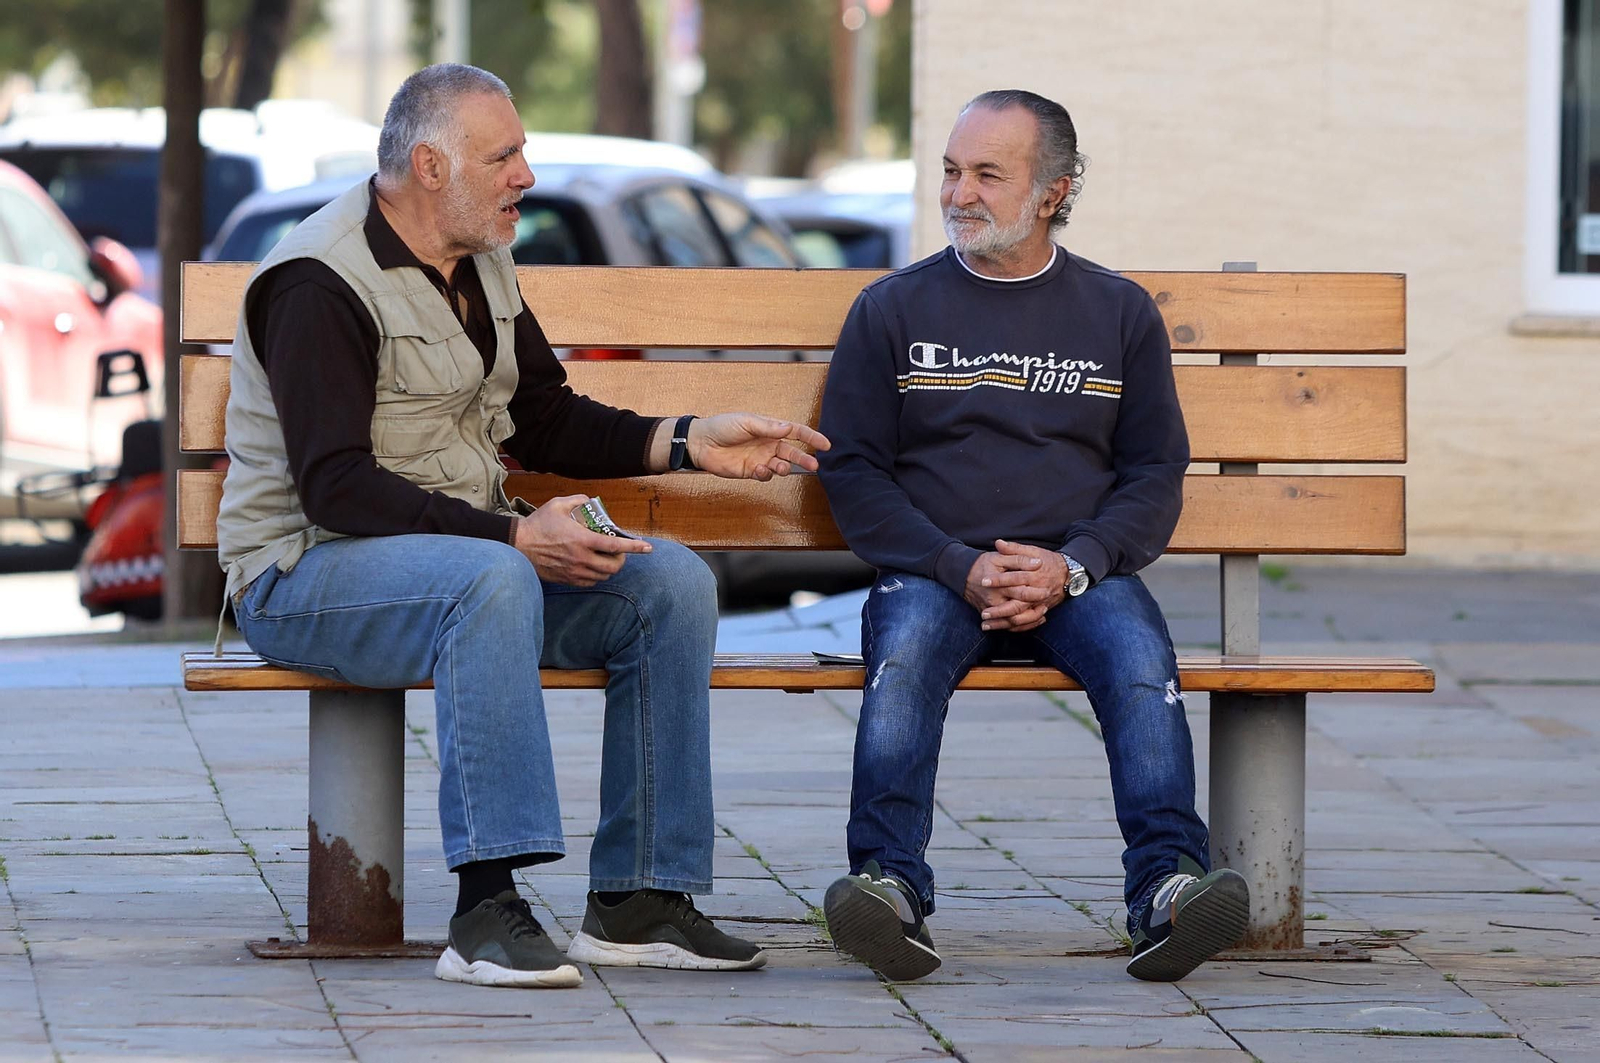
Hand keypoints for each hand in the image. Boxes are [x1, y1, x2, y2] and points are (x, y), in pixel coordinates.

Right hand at [512, 494, 650, 586]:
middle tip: (619, 551)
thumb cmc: (538, 525)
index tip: (648, 547)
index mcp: (582, 540)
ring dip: (609, 567)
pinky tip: (593, 566)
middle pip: (614, 566)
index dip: (635, 547)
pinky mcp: (567, 580)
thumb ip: (578, 501)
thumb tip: (590, 502)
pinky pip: (591, 582)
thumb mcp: (557, 505)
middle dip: (622, 559)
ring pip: (604, 576)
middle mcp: (581, 559)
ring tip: (606, 557)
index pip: (616, 546)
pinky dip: (597, 575)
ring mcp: (574, 572)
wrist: (518, 546)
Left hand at [687, 413, 829, 480]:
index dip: (812, 437)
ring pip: (781, 466)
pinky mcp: (751, 471)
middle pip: (792, 452)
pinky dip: (766, 474)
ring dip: (784, 468)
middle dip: (805, 459)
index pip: (796, 432)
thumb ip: (768, 427)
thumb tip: (788, 428)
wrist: (702, 443)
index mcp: (769, 428)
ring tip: (780, 467)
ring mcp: (761, 458)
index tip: (826, 444)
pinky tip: (759, 469)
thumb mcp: (746, 422)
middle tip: (814, 464)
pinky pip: (765, 475)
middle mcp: (768, 444)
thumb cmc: (722, 426)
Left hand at [976, 540, 1067, 632]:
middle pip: (1017, 605)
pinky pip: (1027, 624)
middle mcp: (1037, 593)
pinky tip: (1001, 628)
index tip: (983, 581)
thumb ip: (1015, 549)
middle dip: (999, 611)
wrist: (1068, 574)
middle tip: (983, 613)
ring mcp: (1039, 604)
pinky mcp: (1040, 611)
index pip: (1014, 578)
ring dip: (1003, 623)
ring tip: (986, 625)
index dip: (998, 580)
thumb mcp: (1033, 551)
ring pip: (1021, 618)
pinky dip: (1014, 628)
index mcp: (1034, 576)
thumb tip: (998, 543)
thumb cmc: (1048, 561)